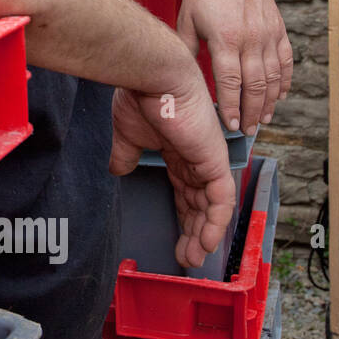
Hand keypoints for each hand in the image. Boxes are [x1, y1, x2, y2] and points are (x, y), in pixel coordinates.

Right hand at [109, 81, 235, 268]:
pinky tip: (205, 243)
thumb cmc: (141, 98)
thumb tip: (117, 171)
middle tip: (186, 258)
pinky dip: (215, 224)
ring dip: (203, 235)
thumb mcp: (126, 135)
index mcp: (179, 152)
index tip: (175, 241)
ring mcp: (209, 161)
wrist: (154, 79)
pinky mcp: (215, 162)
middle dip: (194, 233)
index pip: (186, 193)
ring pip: (212, 208)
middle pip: (200, 205)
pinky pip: (221, 201)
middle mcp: (197, 159)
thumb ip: (125, 155)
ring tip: (192, 258)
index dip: (182, 218)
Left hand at [176, 0, 292, 135]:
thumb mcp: (185, 20)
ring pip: (273, 76)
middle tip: (248, 131)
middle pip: (255, 85)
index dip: (231, 106)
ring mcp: (268, 34)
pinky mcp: (278, 29)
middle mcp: (251, 38)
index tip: (230, 125)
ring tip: (263, 120)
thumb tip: (181, 78)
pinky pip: (286, 61)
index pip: (230, 81)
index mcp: (225, 38)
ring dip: (270, 102)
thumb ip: (186, 50)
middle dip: (252, 112)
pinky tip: (280, 96)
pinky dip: (284, 81)